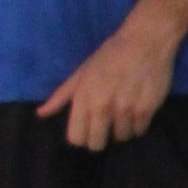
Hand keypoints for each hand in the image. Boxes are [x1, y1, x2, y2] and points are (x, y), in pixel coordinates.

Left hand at [39, 17, 175, 149]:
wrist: (145, 42)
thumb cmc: (108, 56)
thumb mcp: (80, 73)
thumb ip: (61, 96)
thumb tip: (40, 113)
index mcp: (83, 98)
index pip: (76, 138)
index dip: (80, 137)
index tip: (86, 130)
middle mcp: (103, 108)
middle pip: (96, 144)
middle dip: (98, 138)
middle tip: (103, 126)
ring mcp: (126, 111)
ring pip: (120, 138)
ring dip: (120, 129)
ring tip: (122, 113)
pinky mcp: (147, 110)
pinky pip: (139, 131)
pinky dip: (137, 125)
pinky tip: (136, 110)